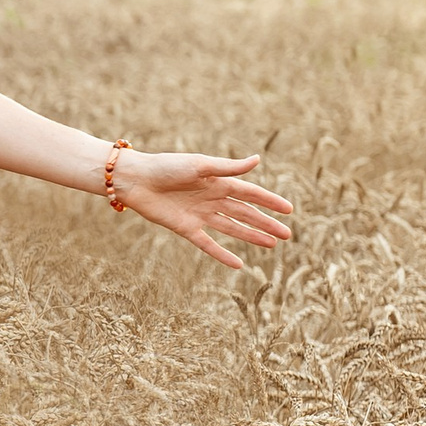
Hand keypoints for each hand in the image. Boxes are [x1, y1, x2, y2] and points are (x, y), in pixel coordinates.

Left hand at [110, 151, 292, 270]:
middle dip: (266, 223)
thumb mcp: (200, 165)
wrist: (136, 180)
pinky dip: (222, 254)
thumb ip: (228, 168)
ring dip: (252, 237)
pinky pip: (208, 244)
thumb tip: (258, 160)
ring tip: (271, 245)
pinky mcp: (186, 228)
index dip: (270, 202)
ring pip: (232, 228)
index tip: (289, 210)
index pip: (251, 193)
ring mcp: (200, 215)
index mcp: (218, 181)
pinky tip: (239, 264)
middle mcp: (212, 199)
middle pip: (245, 213)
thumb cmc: (167, 166)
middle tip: (287, 235)